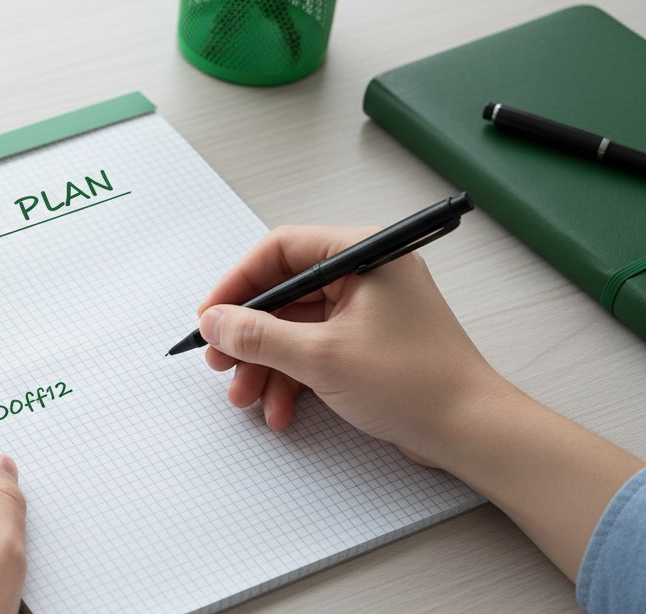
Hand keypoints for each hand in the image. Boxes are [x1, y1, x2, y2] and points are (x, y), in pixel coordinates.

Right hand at [197, 225, 644, 580]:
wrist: (473, 432)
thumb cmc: (417, 383)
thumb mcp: (322, 358)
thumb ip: (259, 337)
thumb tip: (215, 322)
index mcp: (364, 255)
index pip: (282, 250)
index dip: (239, 283)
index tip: (211, 316)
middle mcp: (366, 275)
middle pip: (285, 293)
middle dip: (249, 335)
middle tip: (220, 361)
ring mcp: (368, 311)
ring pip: (295, 328)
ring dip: (265, 364)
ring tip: (245, 396)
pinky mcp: (368, 344)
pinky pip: (315, 350)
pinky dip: (292, 378)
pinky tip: (280, 409)